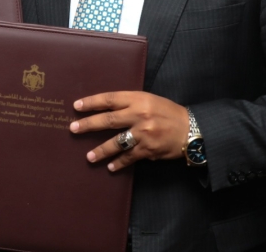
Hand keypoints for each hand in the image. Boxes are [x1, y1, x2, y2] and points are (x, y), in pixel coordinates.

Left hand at [69, 91, 188, 171]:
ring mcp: (144, 133)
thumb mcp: (149, 100)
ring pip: (116, 142)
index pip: (109, 99)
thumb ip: (129, 103)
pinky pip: (129, 157)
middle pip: (108, 120)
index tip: (76, 107)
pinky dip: (119, 163)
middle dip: (88, 125)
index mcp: (138, 99)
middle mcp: (139, 115)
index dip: (91, 102)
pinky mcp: (149, 149)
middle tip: (73, 129)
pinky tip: (110, 167)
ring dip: (101, 150)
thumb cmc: (168, 112)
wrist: (192, 129)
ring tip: (89, 157)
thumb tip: (105, 110)